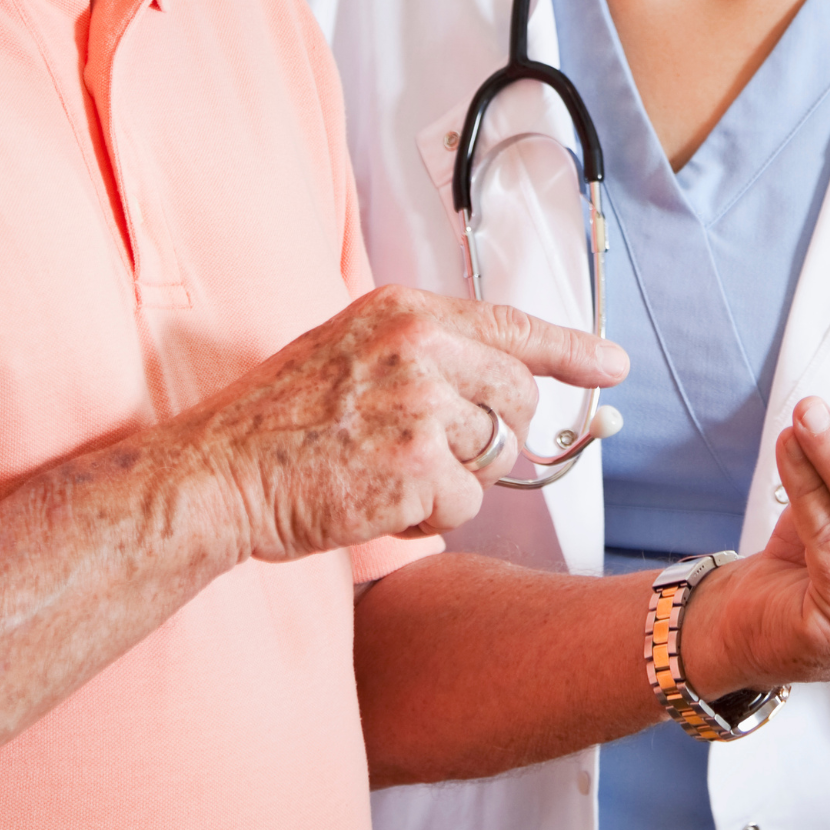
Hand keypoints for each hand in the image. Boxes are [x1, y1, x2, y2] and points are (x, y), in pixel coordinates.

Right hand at [176, 286, 627, 563]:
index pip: (511, 324)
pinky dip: (428, 517)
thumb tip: (496, 381)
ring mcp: (423, 409)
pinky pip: (463, 507)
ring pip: (491, 458)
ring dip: (450, 480)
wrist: (217, 473)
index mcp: (406, 311)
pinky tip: (377, 502)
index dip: (572, 348)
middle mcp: (423, 349)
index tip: (612, 365)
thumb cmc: (276, 421)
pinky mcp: (418, 471)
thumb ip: (422, 352)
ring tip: (383, 472)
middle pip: (517, 398)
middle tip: (433, 451)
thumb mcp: (349, 349)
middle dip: (492, 434)